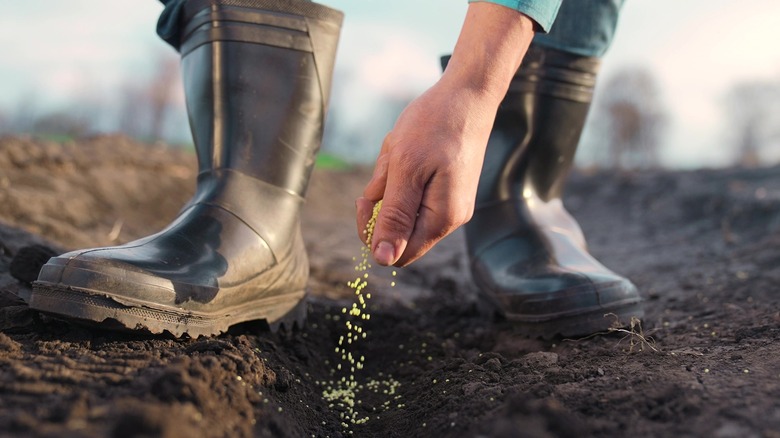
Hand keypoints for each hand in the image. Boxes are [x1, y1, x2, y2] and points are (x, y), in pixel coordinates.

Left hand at [356, 79, 497, 266]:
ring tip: (400, 153)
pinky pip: (413, 196)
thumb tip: (383, 260)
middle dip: (382, 206)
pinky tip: (408, 151)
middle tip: (383, 171)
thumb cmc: (436, 125)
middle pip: (399, 235)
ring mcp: (451, 205)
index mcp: (441, 219)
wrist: (468, 94)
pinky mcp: (448, 191)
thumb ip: (394, 217)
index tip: (367, 198)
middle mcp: (450, 219)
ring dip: (391, 186)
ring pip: (403, 212)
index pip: (396, 254)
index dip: (373, 233)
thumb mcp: (405, 169)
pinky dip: (402, 177)